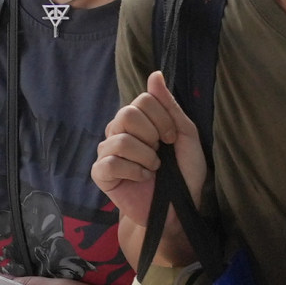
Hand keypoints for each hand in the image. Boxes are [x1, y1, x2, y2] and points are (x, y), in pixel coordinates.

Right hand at [92, 74, 206, 269]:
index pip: (143, 99)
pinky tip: (142, 179)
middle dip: (152, 136)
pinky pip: (110, 162)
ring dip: (146, 158)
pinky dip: (133, 171)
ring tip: (153, 170)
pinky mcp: (100, 173)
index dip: (162, 118)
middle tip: (161, 154)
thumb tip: (155, 74)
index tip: (171, 138)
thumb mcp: (185, 136)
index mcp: (138, 120)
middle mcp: (118, 131)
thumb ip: (169, 106)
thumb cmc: (184, 173)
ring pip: (120, 139)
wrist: (177, 210)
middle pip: (128, 114)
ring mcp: (107, 151)